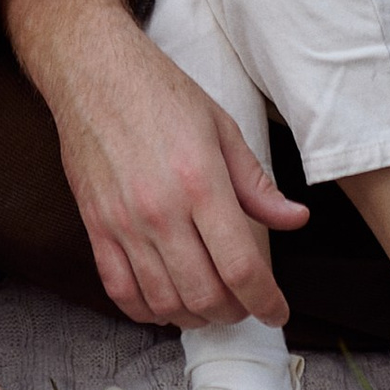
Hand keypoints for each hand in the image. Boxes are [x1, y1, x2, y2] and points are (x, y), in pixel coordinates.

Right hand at [2, 0, 308, 328]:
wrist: (93, 71)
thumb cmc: (160, 93)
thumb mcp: (222, 127)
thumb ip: (257, 183)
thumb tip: (296, 219)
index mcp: (201, 181)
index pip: (241, 266)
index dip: (266, 301)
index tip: (277, 311)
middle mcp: (161, 209)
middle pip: (205, 294)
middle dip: (235, 313)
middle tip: (246, 306)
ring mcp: (123, 222)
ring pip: (164, 301)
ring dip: (194, 318)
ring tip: (211, 307)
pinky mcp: (95, 227)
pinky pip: (121, 291)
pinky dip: (147, 311)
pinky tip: (166, 304)